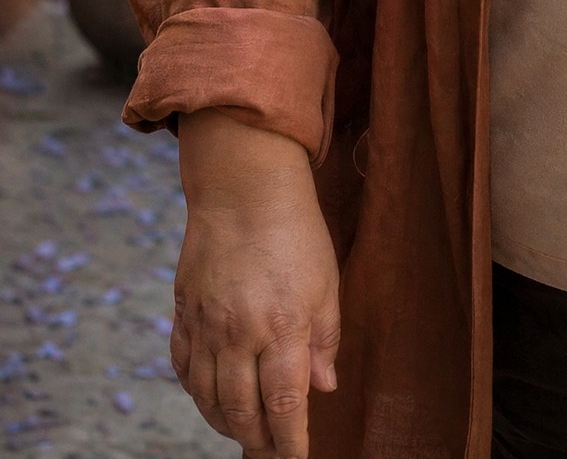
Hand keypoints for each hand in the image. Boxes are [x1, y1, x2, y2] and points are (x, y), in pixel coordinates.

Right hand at [173, 112, 339, 458]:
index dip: (289, 442)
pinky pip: (186, 371)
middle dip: (259, 441)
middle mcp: (240, 333)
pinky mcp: (184, 314)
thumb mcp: (326, 282)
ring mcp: (207, 326)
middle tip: (271, 452)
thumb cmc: (296, 231)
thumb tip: (323, 388)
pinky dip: (199, 394)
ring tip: (246, 432)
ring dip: (228, 424)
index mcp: (283, 325)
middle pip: (242, 411)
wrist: (243, 189)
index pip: (284, 405)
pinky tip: (213, 399)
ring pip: (210, 399)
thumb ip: (324, 339)